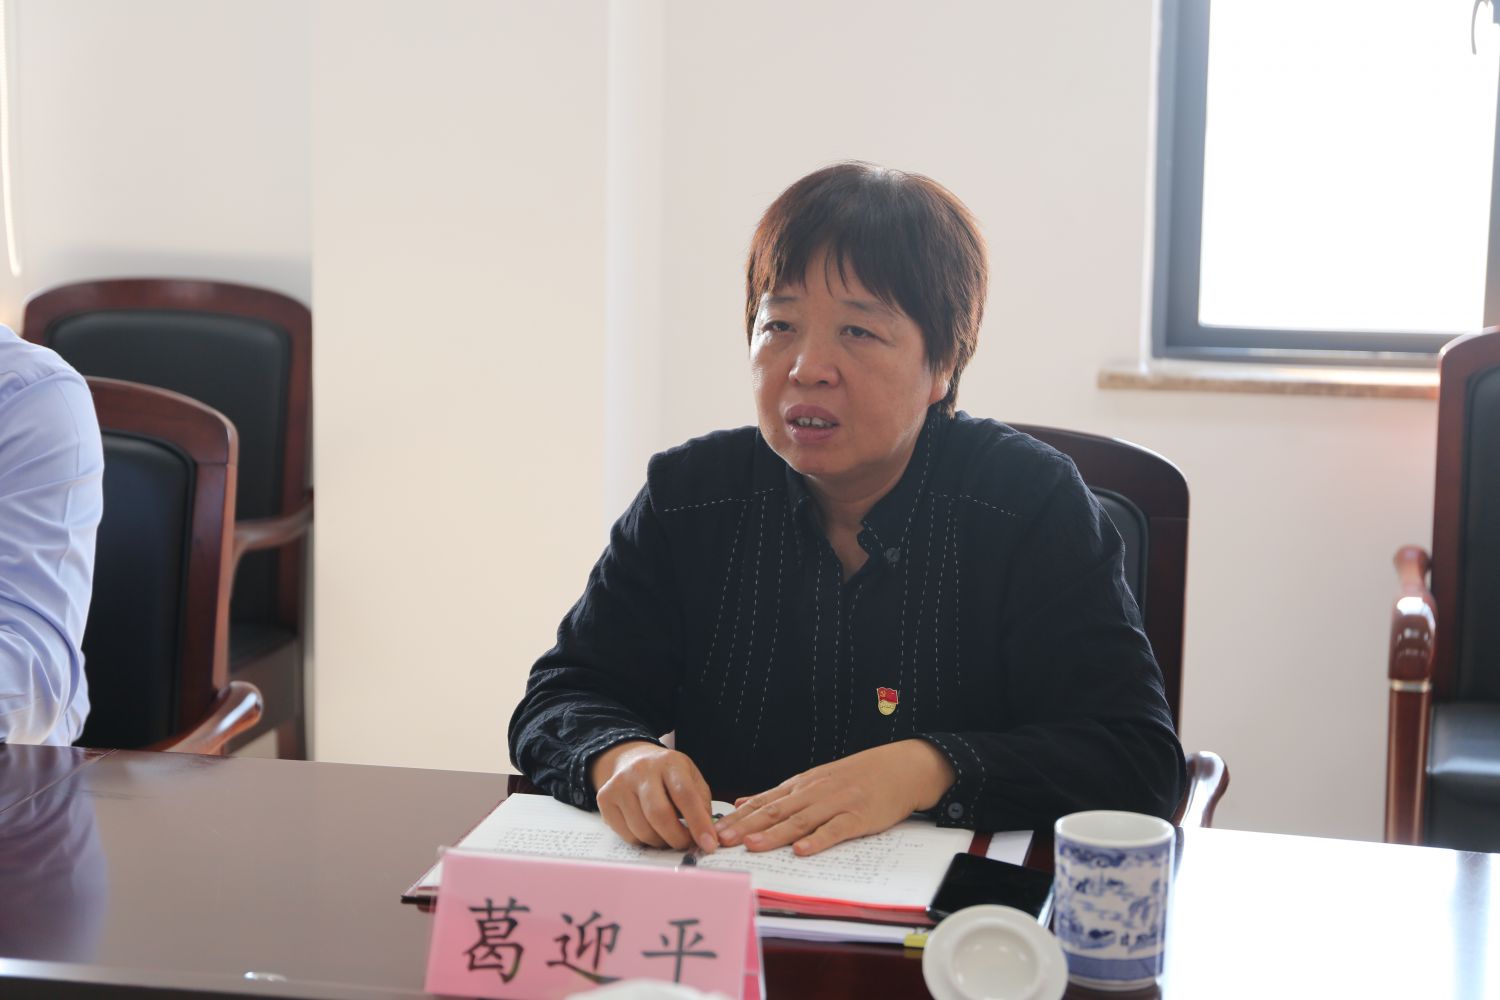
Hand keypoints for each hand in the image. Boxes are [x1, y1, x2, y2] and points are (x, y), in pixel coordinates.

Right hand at [590, 740, 718, 853]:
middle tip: (687, 845)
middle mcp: (642, 770)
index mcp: (669, 762)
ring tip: (669, 837)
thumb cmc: (667, 775)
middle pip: (659, 814)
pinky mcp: (605, 799)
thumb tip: (710, 836)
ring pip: (642, 829)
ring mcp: (620, 784)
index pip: (685, 795)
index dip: (699, 823)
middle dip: (677, 838)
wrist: (631, 759)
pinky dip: (643, 841)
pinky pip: (628, 835)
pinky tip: (650, 831)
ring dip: (661, 842)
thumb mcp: (690, 778)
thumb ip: (701, 804)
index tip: (709, 844)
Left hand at [715, 740, 955, 855]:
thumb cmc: (856, 776)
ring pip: (800, 821)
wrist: (900, 768)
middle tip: (722, 840)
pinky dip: (818, 840)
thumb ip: (779, 794)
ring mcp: (836, 804)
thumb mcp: (814, 779)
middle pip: (775, 811)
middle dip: (746, 826)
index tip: (714, 829)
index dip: (739, 817)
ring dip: (775, 834)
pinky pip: (835, 830)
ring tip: (752, 845)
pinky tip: (802, 850)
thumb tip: (743, 800)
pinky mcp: (858, 816)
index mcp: (802, 785)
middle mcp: (814, 792)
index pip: (764, 802)